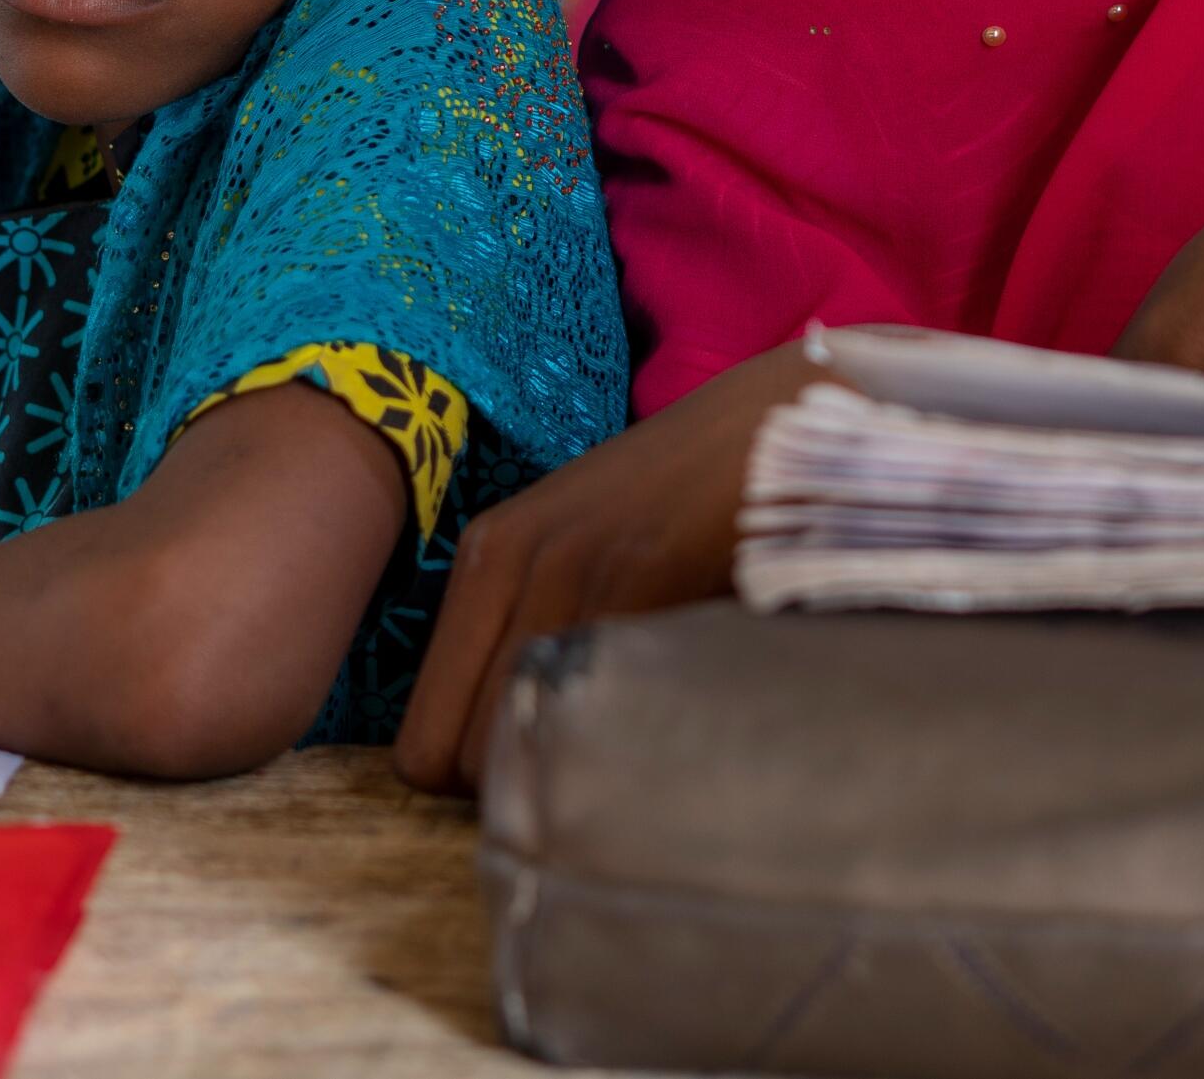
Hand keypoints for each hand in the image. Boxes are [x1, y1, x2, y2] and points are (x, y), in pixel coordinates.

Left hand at [393, 343, 828, 794]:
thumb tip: (521, 752)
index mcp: (488, 556)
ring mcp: (574, 563)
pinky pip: (598, 704)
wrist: (782, 416)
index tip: (552, 768)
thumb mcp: (589, 550)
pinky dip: (630, 737)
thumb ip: (541, 626)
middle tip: (596, 769)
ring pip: (516, 744)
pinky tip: (677, 712)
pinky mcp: (646, 567)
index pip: (421, 742)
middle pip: (454, 760)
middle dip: (522, 787)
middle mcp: (511, 559)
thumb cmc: (694, 494)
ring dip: (574, 772)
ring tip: (637, 745)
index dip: (483, 778)